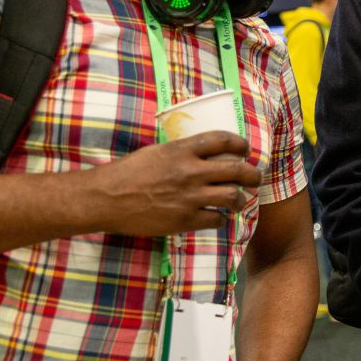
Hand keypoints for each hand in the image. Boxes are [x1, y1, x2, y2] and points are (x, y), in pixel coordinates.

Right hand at [85, 130, 260, 235]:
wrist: (105, 198)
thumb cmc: (126, 172)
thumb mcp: (156, 151)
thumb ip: (181, 152)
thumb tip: (202, 153)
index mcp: (183, 150)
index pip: (224, 141)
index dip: (241, 145)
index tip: (246, 150)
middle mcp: (191, 171)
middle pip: (237, 170)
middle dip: (253, 175)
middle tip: (255, 178)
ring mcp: (189, 197)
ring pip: (233, 197)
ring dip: (242, 199)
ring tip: (241, 200)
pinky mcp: (184, 219)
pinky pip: (216, 219)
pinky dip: (221, 218)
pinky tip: (218, 217)